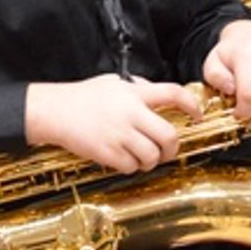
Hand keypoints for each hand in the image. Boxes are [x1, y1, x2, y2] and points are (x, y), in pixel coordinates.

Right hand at [25, 75, 202, 173]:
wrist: (54, 111)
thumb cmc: (81, 96)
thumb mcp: (112, 82)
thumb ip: (135, 86)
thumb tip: (153, 90)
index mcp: (135, 93)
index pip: (173, 94)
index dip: (191, 106)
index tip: (196, 115)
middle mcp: (131, 113)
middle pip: (169, 136)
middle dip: (174, 147)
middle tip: (169, 150)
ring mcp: (119, 135)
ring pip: (152, 156)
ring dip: (152, 160)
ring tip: (144, 157)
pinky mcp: (107, 153)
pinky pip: (131, 167)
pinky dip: (132, 167)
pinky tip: (124, 160)